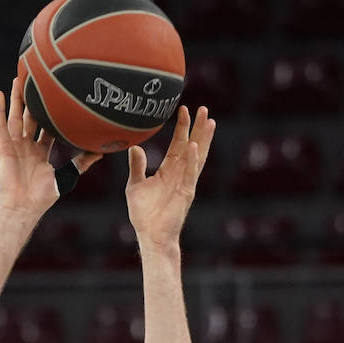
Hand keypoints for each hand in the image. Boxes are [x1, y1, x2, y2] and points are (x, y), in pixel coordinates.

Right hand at [0, 76, 99, 220]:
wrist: (24, 205)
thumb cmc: (43, 195)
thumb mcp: (68, 175)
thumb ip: (83, 162)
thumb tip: (102, 152)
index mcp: (40, 152)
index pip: (46, 127)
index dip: (50, 112)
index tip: (57, 95)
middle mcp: (26, 146)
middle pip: (29, 117)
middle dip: (33, 99)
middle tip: (37, 79)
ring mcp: (14, 145)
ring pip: (15, 116)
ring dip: (16, 98)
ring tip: (19, 78)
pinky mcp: (3, 147)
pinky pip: (0, 125)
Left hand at [125, 105, 216, 250]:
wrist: (150, 234)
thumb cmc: (143, 212)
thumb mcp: (135, 185)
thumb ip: (137, 166)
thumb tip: (134, 147)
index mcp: (168, 170)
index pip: (177, 143)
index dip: (181, 127)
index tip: (184, 109)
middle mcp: (179, 173)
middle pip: (191, 144)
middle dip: (197, 127)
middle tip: (203, 108)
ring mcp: (185, 181)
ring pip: (197, 156)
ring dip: (202, 139)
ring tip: (209, 121)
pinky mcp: (186, 192)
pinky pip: (190, 173)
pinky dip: (191, 160)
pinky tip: (193, 146)